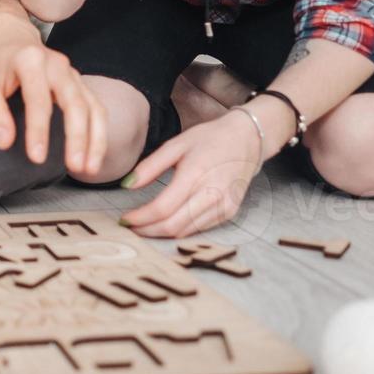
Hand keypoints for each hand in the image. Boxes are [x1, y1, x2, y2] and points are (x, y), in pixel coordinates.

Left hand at [0, 13, 106, 173]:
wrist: (11, 34)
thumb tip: (4, 143)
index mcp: (30, 61)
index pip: (38, 99)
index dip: (38, 130)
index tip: (37, 158)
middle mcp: (58, 65)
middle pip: (75, 103)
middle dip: (77, 137)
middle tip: (75, 167)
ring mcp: (73, 73)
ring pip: (92, 107)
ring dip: (94, 139)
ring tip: (88, 169)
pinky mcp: (80, 83)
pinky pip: (97, 108)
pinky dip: (99, 133)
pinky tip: (94, 156)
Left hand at [119, 109, 264, 238]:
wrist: (248, 139)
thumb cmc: (209, 139)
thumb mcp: (176, 145)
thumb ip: (150, 166)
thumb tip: (126, 185)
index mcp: (196, 174)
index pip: (162, 208)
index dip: (140, 218)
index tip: (125, 219)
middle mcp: (212, 194)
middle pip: (173, 225)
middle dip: (147, 230)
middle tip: (130, 227)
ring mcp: (224, 206)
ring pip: (185, 231)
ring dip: (161, 233)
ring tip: (143, 226)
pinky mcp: (229, 212)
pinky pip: (198, 229)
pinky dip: (179, 229)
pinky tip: (166, 223)